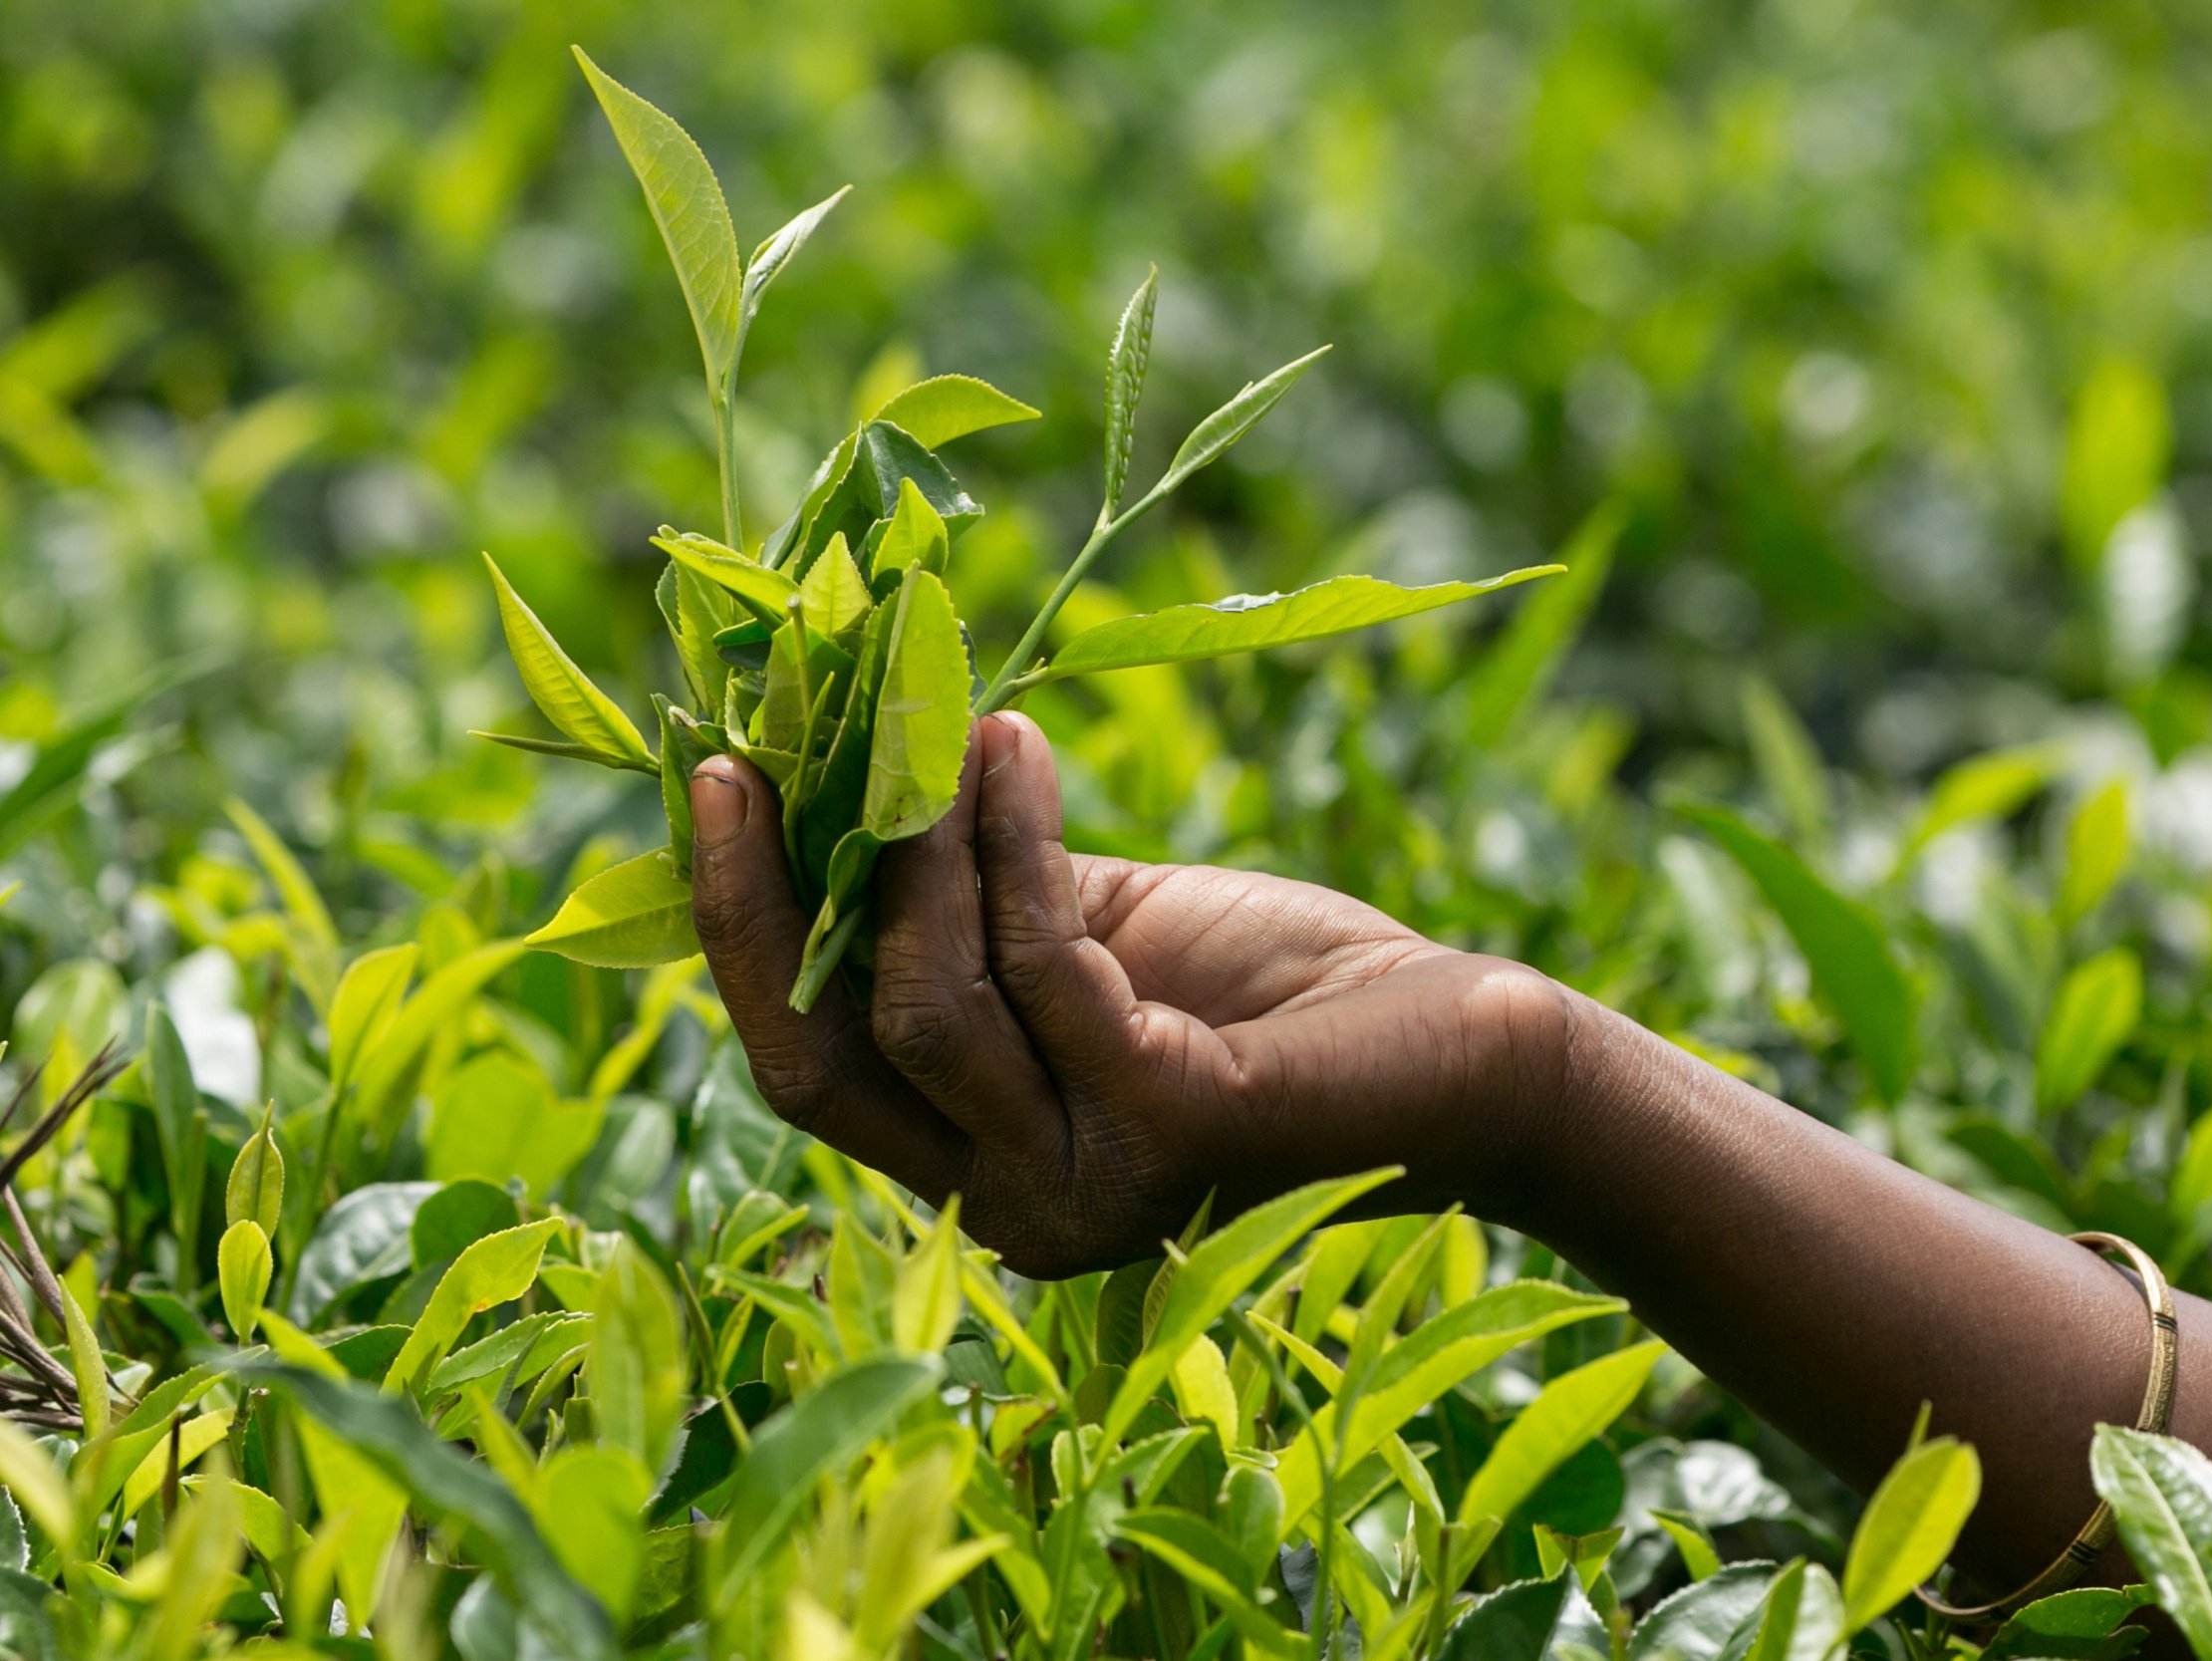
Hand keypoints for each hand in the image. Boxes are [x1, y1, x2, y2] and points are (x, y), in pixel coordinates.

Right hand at [687, 712, 1575, 1276]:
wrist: (1464, 1049)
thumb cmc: (1279, 992)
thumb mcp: (1093, 940)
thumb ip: (972, 906)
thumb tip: (840, 777)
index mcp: (978, 1159)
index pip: (811, 1061)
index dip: (743, 928)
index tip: (716, 776)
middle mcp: (1011, 1205)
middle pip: (822, 1060)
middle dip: (764, 903)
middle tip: (752, 753)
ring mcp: (1085, 1187)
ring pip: (926, 1004)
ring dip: (915, 840)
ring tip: (937, 713)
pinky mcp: (1169, 1132)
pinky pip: (1045, 964)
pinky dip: (1017, 840)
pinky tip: (1019, 747)